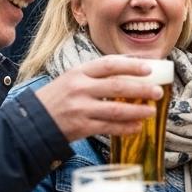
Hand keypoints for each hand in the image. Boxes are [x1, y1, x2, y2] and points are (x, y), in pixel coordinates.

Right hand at [35, 56, 162, 141]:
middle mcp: (80, 88)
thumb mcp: (72, 78)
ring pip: (115, 109)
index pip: (109, 64)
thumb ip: (96, 75)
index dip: (131, 65)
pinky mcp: (81, 127)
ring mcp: (80, 108)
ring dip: (137, 111)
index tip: (149, 67)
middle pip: (116, 86)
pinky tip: (137, 127)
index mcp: (78, 72)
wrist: (32, 121)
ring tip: (152, 111)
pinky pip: (108, 128)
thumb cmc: (57, 98)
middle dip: (141, 89)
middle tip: (158, 91)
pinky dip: (125, 128)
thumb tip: (129, 72)